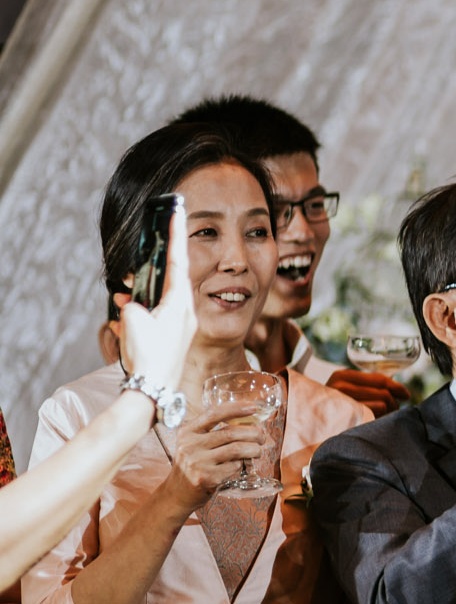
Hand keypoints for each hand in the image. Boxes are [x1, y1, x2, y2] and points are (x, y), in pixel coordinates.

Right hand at [119, 206, 196, 389]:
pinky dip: (142, 313)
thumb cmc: (147, 355)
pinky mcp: (175, 338)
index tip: (177, 213)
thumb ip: (132, 305)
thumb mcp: (133, 321)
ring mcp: (182, 325)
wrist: (155, 389)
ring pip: (160, 299)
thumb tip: (132, 304)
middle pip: (169, 280)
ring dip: (141, 296)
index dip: (176, 236)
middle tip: (139, 267)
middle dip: (152, 271)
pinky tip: (125, 317)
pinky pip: (158, 316)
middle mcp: (185, 312)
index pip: (178, 261)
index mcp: (179, 303)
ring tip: (124, 296)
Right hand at [165, 402, 270, 507]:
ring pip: (237, 449)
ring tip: (258, 451)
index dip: (236, 408)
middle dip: (253, 433)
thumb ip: (212, 432)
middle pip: (231, 433)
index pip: (214, 414)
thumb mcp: (193, 443)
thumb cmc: (192, 464)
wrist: (177, 493)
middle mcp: (190, 445)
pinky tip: (241, 465)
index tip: (254, 407)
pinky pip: (234, 466)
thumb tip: (247, 422)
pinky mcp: (206, 478)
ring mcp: (197, 462)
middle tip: (261, 437)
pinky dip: (242, 464)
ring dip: (254, 449)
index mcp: (187, 432)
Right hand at [324, 368, 409, 417]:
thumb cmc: (337, 406)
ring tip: (381, 417)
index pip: (380, 379)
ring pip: (383, 406)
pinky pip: (375, 419)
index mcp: (343, 376)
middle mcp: (341, 388)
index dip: (397, 387)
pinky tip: (376, 423)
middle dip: (393, 403)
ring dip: (388, 413)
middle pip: (384, 394)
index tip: (406, 395)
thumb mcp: (350, 389)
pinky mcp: (347, 421)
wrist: (311, 423)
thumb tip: (403, 392)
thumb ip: (372, 385)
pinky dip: (380, 421)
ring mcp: (343, 404)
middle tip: (391, 410)